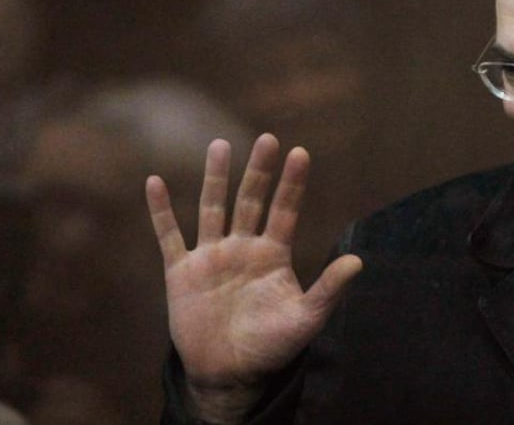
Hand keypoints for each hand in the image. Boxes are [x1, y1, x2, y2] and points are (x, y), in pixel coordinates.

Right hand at [145, 134, 362, 420]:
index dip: (292, 183)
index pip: (284, 210)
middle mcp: (242, 247)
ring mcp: (212, 256)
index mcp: (273, 255)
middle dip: (258, 171)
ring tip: (219, 145)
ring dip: (215, 178)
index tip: (300, 152)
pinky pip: (169, 235)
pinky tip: (155, 182)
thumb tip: (359, 260)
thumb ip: (329, 288)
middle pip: (250, 200)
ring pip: (212, 208)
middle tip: (267, 139)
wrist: (229, 374)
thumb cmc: (272, 347)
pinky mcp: (182, 271)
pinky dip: (161, 211)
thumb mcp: (306, 318)